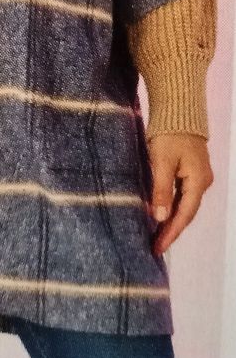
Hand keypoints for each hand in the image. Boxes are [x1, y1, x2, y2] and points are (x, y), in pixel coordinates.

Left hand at [146, 132, 213, 255]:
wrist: (178, 109)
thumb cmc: (169, 134)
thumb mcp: (162, 161)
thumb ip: (161, 190)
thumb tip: (159, 217)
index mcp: (198, 182)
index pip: (184, 215)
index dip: (171, 233)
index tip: (157, 248)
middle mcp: (201, 182)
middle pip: (186, 212)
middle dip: (171, 230)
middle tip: (155, 247)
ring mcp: (197, 175)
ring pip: (183, 204)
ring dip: (170, 219)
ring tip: (155, 235)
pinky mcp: (190, 169)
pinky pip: (181, 194)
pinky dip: (171, 205)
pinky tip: (160, 212)